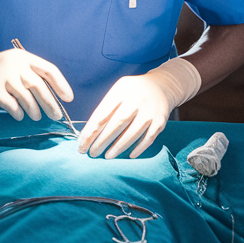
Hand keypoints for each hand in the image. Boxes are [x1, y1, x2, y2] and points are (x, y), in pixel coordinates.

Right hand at [0, 42, 72, 121]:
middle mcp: (14, 64)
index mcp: (23, 57)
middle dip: (51, 103)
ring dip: (34, 110)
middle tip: (56, 115)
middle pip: (39, 86)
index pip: (49, 70)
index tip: (68, 98)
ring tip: (36, 116)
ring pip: (27, 97)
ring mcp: (3, 76)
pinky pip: (12, 105)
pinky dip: (18, 113)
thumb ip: (29, 77)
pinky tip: (19, 115)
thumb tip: (52, 98)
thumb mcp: (12, 66)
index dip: (61, 85)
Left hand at [78, 57, 200, 159]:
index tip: (82, 143)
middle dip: (102, 141)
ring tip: (107, 156)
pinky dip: (139, 148)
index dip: (91, 131)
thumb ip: (106, 108)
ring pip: (132, 133)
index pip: (103, 113)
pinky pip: (148, 138)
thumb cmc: (132, 93)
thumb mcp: (118, 91)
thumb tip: (89, 133)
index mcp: (121, 90)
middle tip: (91, 153)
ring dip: (118, 147)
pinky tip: (129, 155)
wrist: (162, 86)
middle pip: (117, 124)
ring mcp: (150, 110)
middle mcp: (137, 99)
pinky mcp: (161, 121)